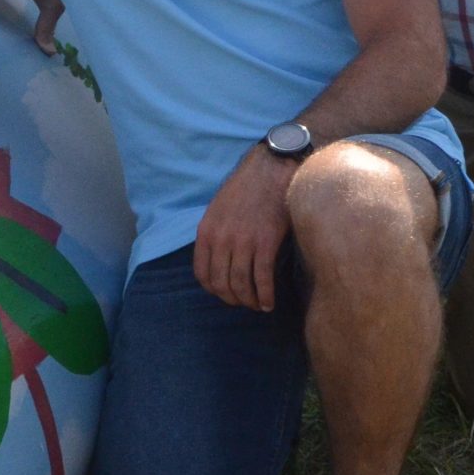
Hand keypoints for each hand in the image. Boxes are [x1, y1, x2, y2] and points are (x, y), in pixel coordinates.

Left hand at [193, 147, 295, 310]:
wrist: (270, 169)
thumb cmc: (246, 188)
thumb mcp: (218, 209)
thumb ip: (215, 235)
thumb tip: (219, 261)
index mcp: (206, 232)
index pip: (202, 274)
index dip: (214, 290)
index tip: (225, 294)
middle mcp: (221, 239)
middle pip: (222, 284)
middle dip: (233, 299)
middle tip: (244, 302)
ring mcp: (243, 242)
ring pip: (241, 285)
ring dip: (250, 301)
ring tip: (258, 305)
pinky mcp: (266, 243)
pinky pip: (262, 278)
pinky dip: (266, 295)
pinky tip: (270, 302)